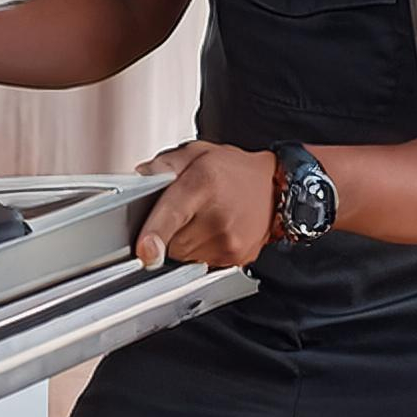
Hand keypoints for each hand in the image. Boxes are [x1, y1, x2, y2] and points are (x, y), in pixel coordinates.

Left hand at [133, 141, 274, 270]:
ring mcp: (229, 242)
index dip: (155, 234)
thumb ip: (164, 164)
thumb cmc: (234, 171)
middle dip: (166, 232)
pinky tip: (211, 232)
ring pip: (183, 257)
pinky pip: (200, 264)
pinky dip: (198, 252)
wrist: (274, 188)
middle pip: (170, 242)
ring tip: (200, 220)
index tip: (145, 250)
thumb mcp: (197, 153)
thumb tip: (141, 177)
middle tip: (184, 212)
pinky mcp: (235, 259)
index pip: (173, 214)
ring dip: (182, 243)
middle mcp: (219, 217)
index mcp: (204, 183)